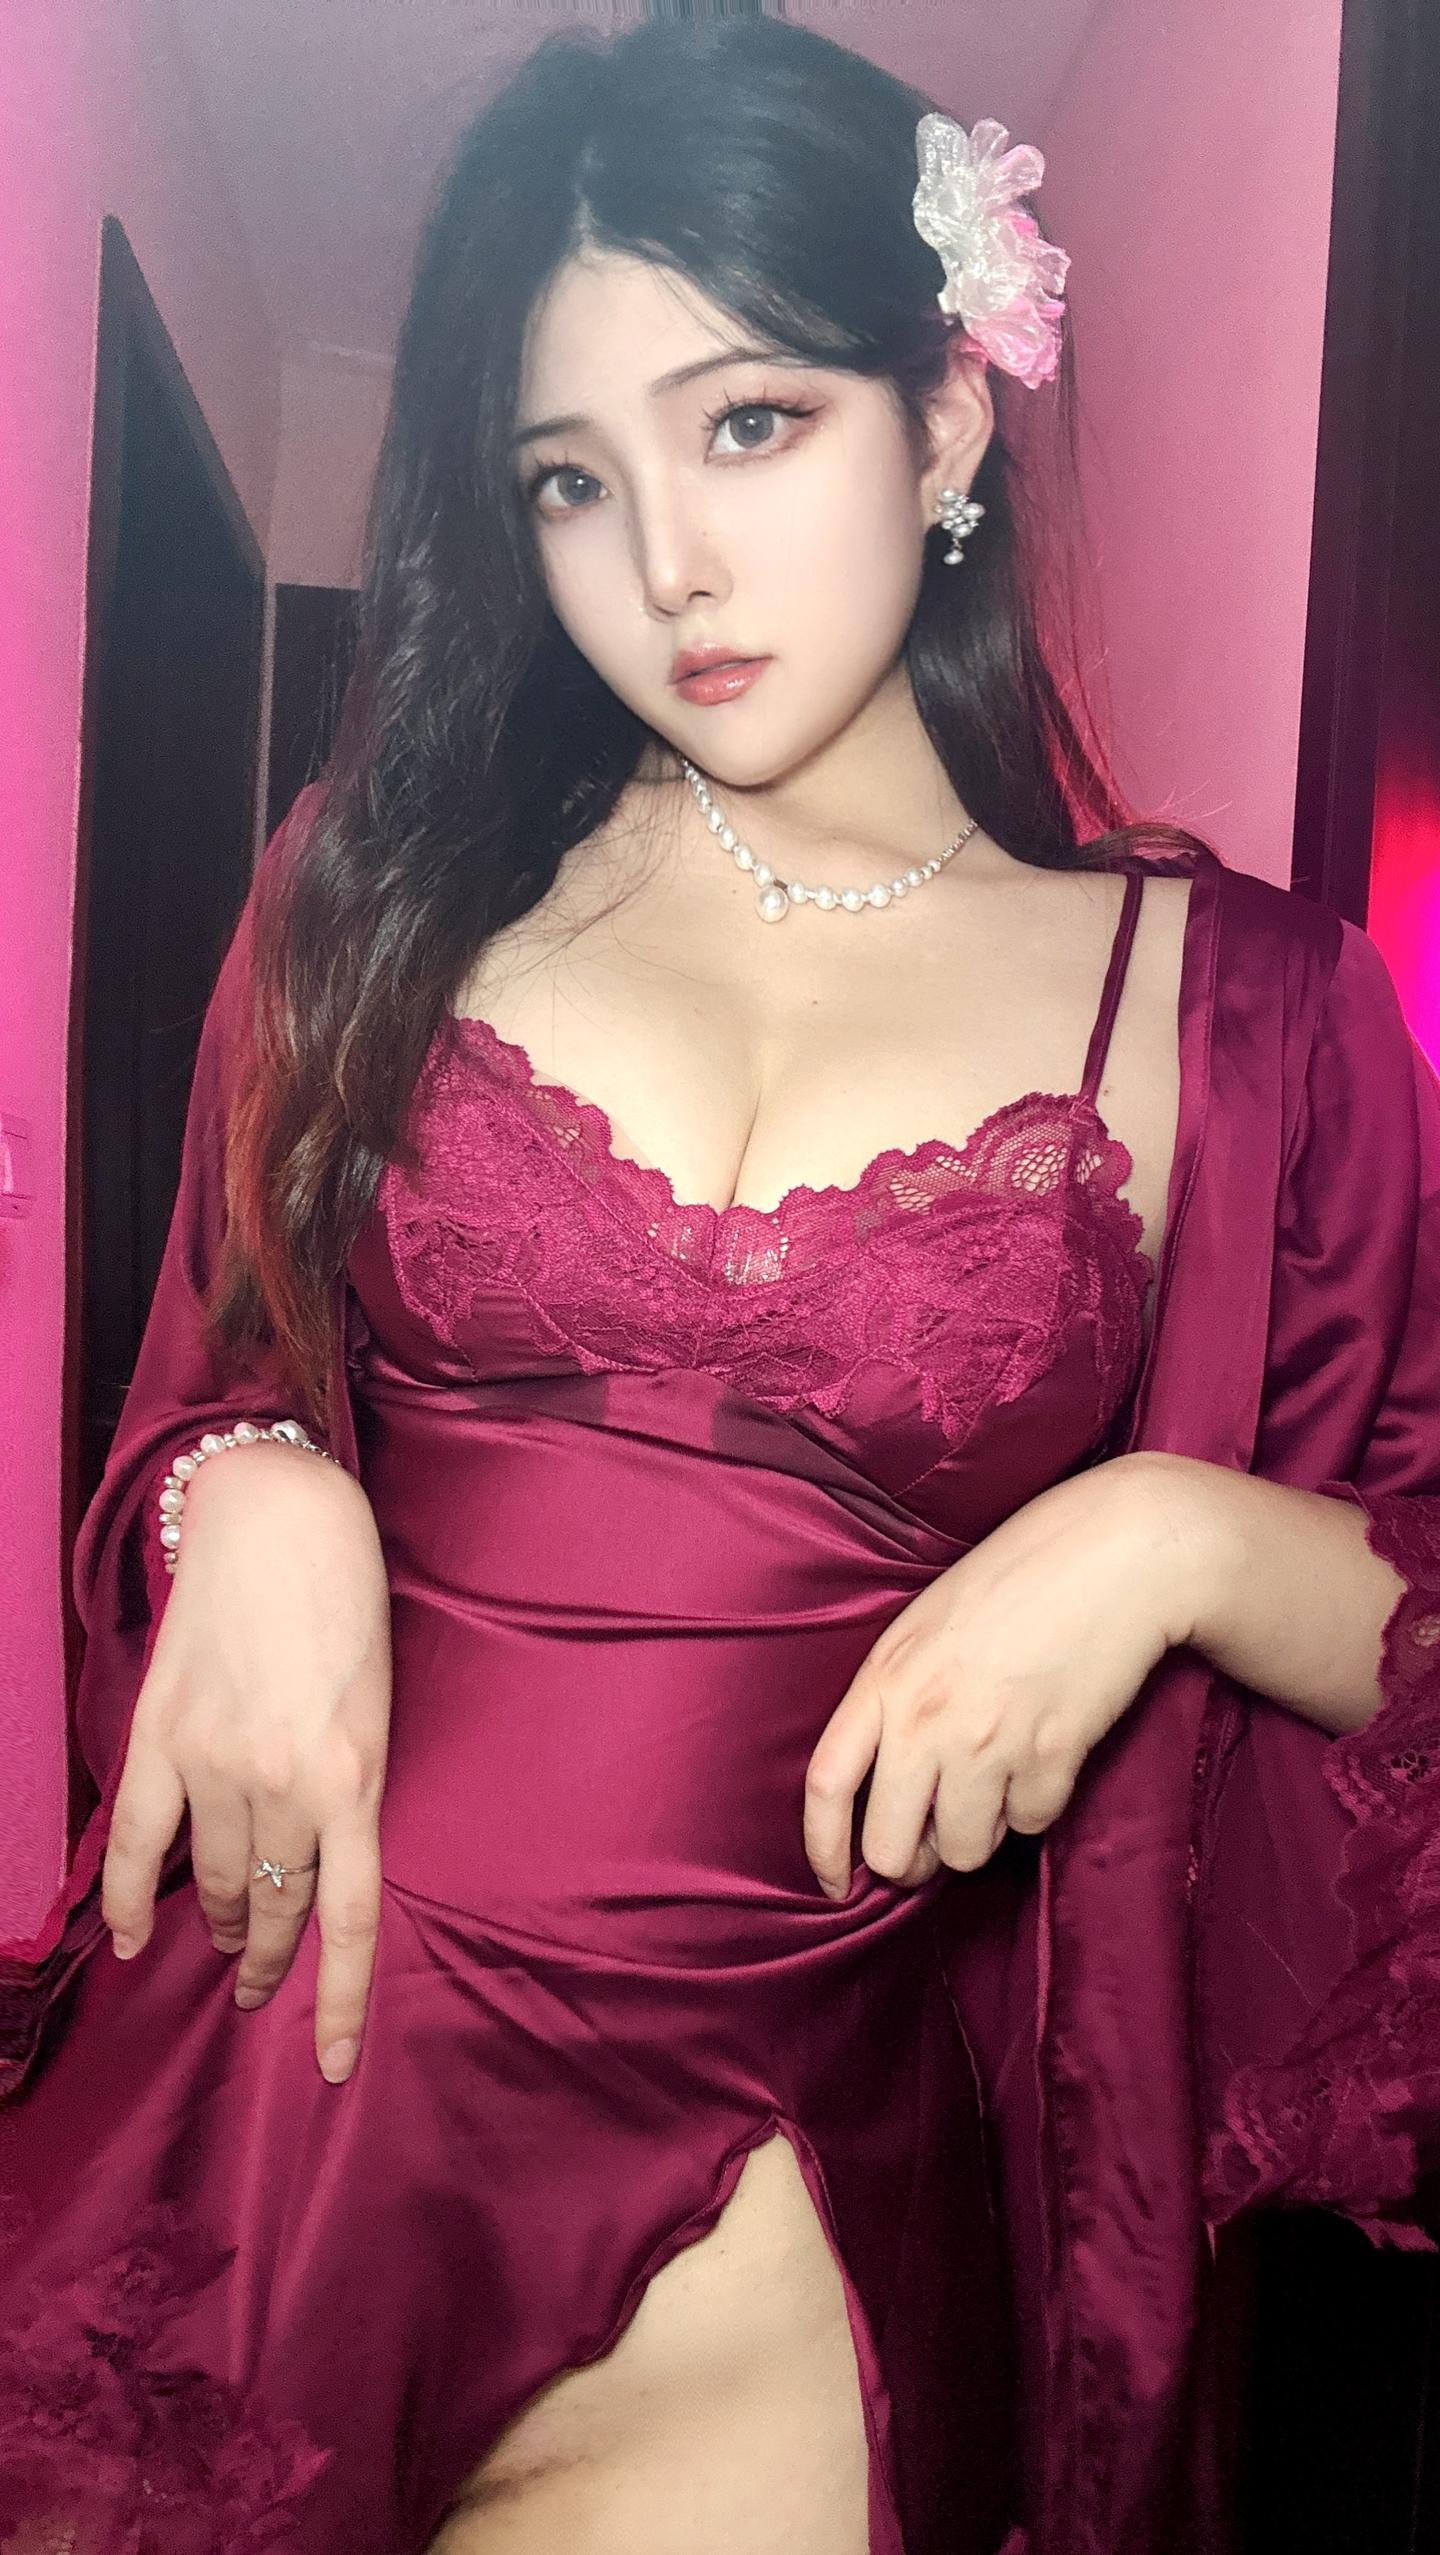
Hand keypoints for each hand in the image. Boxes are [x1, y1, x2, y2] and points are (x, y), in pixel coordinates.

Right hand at [100, 1441, 392, 2082]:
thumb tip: (324, 1852)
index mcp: (357, 1774)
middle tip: (264, 1989)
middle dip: (271, 1957)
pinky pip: (134, 1839)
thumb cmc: (349, 1598)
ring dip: (219, 1920)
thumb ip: (351, 1780)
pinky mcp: (160, 1734)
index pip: (348, 1917)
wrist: (281, 1514)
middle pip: (275, 1903)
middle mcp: (282, 1779)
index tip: (328, 2064)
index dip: (336, 2000)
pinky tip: (127, 1939)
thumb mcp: (377, 1702)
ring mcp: (212, 1759)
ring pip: (211, 1878)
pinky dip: (123, 1895)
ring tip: (225, 1943)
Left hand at [803, 1453, 1205, 1896]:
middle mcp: (926, 1717)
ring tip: (998, 1781)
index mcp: (885, 1677)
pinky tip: (1045, 1753)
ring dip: (979, 1833)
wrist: (1114, 1550)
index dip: (822, 1849)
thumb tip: (888, 1783)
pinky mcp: (1052, 1755)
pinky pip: (1029, 1823)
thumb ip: (897, 1697)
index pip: (825, 1784)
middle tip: (933, 1841)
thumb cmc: (1018, 1579)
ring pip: (963, 1851)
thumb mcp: (927, 1625)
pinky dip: (1036, 1804)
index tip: (834, 1885)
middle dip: (911, 1858)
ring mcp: (989, 1740)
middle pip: (889, 1846)